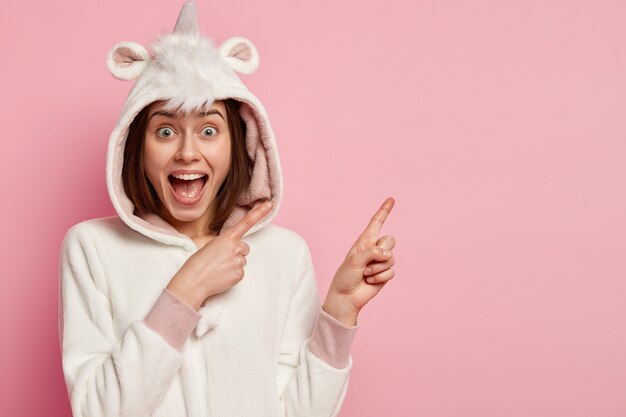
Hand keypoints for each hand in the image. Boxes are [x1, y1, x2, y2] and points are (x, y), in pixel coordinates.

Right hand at [166, 201, 272, 309]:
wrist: (193, 282)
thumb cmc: (197, 263)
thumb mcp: (209, 245)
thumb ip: (224, 242)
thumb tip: (231, 248)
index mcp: (227, 238)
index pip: (246, 222)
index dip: (259, 212)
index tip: (269, 204)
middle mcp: (236, 248)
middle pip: (244, 248)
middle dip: (235, 252)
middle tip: (220, 259)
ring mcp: (239, 261)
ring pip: (241, 260)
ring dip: (233, 263)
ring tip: (218, 268)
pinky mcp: (240, 274)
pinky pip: (240, 271)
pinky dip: (232, 274)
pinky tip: (221, 275)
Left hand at [323, 198, 395, 324]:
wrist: (346, 297)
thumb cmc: (346, 276)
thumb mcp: (355, 260)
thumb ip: (372, 253)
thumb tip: (388, 254)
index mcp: (364, 241)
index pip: (376, 223)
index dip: (384, 211)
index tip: (391, 199)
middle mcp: (374, 249)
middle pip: (390, 240)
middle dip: (381, 252)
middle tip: (367, 262)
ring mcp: (380, 261)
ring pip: (391, 258)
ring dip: (377, 268)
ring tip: (365, 274)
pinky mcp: (385, 273)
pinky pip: (391, 271)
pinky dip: (380, 277)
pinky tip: (370, 281)